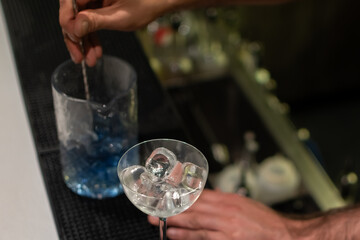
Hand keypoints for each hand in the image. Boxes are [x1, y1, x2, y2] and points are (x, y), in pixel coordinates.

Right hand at [59, 0, 168, 65]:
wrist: (159, 2)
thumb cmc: (146, 4)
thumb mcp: (120, 17)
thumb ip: (95, 21)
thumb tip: (74, 27)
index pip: (68, 1)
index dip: (67, 20)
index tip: (73, 37)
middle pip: (72, 13)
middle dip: (75, 37)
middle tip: (78, 56)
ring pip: (79, 21)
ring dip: (84, 42)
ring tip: (89, 59)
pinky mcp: (98, 5)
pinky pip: (88, 22)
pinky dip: (91, 37)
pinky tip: (95, 51)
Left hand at [148, 189, 293, 239]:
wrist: (283, 235)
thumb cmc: (264, 220)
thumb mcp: (242, 203)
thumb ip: (221, 200)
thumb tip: (202, 197)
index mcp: (228, 200)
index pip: (199, 195)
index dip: (180, 197)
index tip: (167, 197)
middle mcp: (226, 212)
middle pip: (193, 209)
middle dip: (172, 211)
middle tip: (155, 212)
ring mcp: (226, 228)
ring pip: (195, 224)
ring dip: (176, 224)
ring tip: (161, 224)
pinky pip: (204, 238)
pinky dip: (189, 237)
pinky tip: (177, 236)